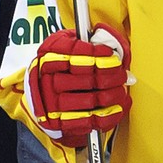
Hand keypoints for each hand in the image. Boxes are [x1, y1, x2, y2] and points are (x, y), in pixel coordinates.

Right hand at [26, 24, 132, 147]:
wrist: (39, 92)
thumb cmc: (56, 65)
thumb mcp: (63, 44)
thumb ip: (83, 40)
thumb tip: (112, 45)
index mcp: (48, 58)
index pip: (73, 54)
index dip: (96, 54)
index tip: (111, 55)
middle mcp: (48, 81)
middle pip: (84, 79)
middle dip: (109, 77)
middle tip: (122, 74)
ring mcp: (53, 104)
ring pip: (88, 101)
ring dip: (110, 96)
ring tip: (121, 90)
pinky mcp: (60, 121)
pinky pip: (87, 121)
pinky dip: (107, 116)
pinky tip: (117, 108)